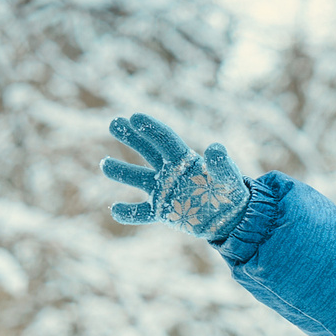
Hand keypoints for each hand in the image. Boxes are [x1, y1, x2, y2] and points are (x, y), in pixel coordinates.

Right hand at [102, 113, 253, 241]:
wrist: (230, 217)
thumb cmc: (230, 192)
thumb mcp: (229, 177)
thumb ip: (221, 164)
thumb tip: (216, 148)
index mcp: (184, 159)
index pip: (165, 140)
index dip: (151, 129)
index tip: (135, 117)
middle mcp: (169, 171)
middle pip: (147, 151)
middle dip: (131, 137)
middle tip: (114, 123)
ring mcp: (163, 191)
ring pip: (138, 179)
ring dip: (121, 172)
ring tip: (105, 164)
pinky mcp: (162, 211)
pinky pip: (142, 212)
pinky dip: (129, 213)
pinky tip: (115, 210)